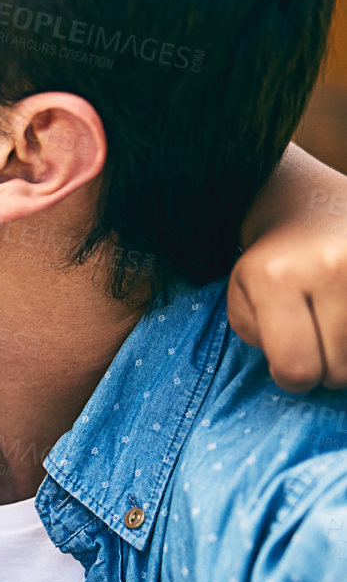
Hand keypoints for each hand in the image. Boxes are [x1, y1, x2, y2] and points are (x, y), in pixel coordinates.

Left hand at [229, 218, 346, 391]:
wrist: (311, 206)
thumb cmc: (273, 263)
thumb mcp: (243, 297)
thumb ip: (262, 341)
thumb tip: (301, 375)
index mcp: (276, 278)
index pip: (296, 370)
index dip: (292, 375)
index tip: (292, 356)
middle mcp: (331, 267)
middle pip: (340, 371)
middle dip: (327, 365)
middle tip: (318, 335)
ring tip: (337, 324)